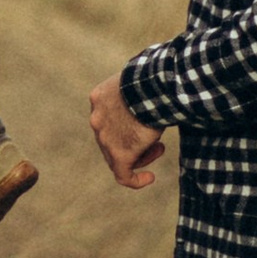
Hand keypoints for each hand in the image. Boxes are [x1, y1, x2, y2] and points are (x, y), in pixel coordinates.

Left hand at [88, 72, 166, 189]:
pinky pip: (123, 175)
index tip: (144, 124)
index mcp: (99, 98)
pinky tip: (150, 178)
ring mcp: (105, 138)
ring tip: (159, 148)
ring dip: (141, 155)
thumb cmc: (154, 77)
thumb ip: (136, 87)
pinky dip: (135, 180)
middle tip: (156, 139)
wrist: (153, 86)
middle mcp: (97, 119)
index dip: (126, 124)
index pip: (108, 118)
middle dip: (134, 141)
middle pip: (112, 139)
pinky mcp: (119, 154)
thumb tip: (153, 82)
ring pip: (118, 157)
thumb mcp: (139, 77)